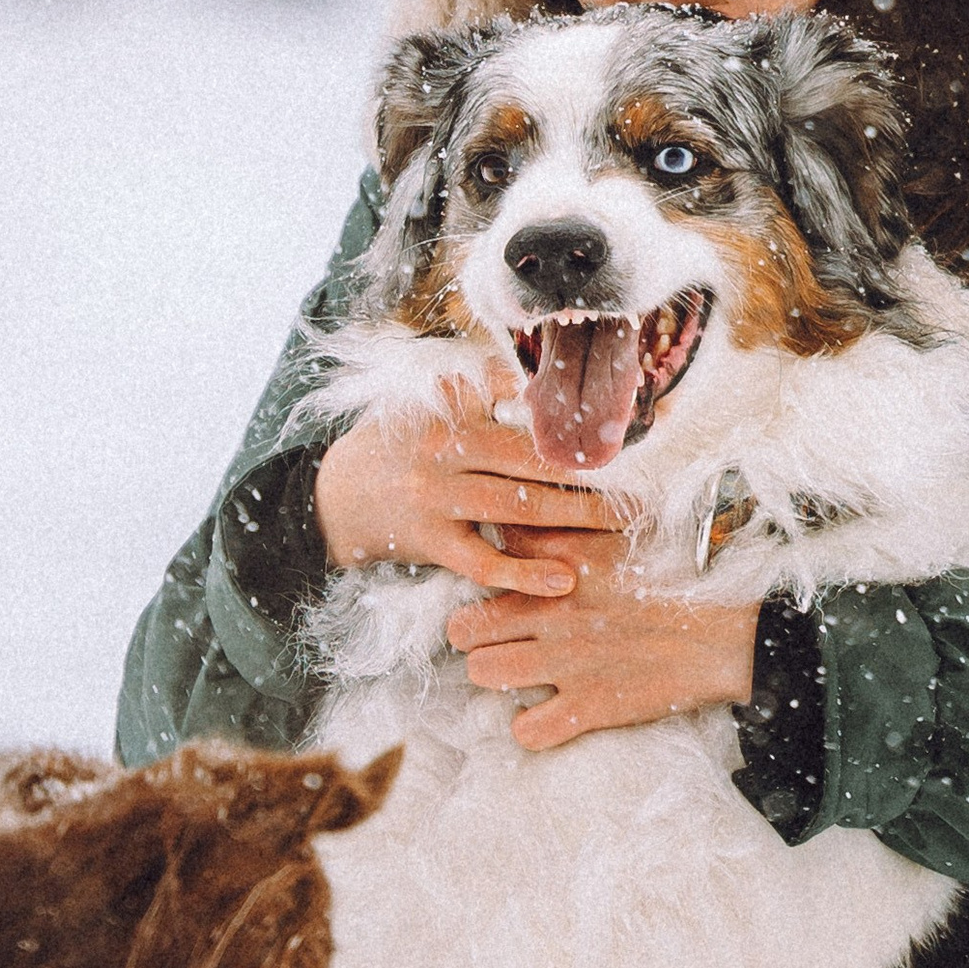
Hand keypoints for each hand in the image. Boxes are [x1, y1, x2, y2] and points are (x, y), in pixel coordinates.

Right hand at [313, 366, 617, 601]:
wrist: (328, 496)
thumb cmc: (391, 446)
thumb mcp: (425, 408)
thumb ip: (475, 394)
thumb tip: (524, 386)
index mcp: (452, 416)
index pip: (524, 421)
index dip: (575, 429)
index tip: (622, 439)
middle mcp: (446, 453)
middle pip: (530, 463)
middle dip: (589, 476)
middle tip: (640, 486)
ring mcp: (437, 500)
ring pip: (515, 510)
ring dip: (572, 518)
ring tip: (620, 525)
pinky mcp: (429, 543)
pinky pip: (482, 562)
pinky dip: (522, 574)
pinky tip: (562, 581)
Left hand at [448, 552, 760, 751]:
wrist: (727, 633)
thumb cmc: (683, 578)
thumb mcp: (627, 534)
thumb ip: (577, 523)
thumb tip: (541, 512)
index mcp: (562, 563)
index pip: (490, 557)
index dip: (491, 569)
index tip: (505, 579)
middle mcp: (553, 611)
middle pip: (464, 626)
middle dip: (474, 633)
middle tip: (498, 636)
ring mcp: (565, 661)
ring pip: (482, 674)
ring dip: (495, 675)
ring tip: (519, 673)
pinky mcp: (587, 706)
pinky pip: (527, 730)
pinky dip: (533, 727)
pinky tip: (549, 713)